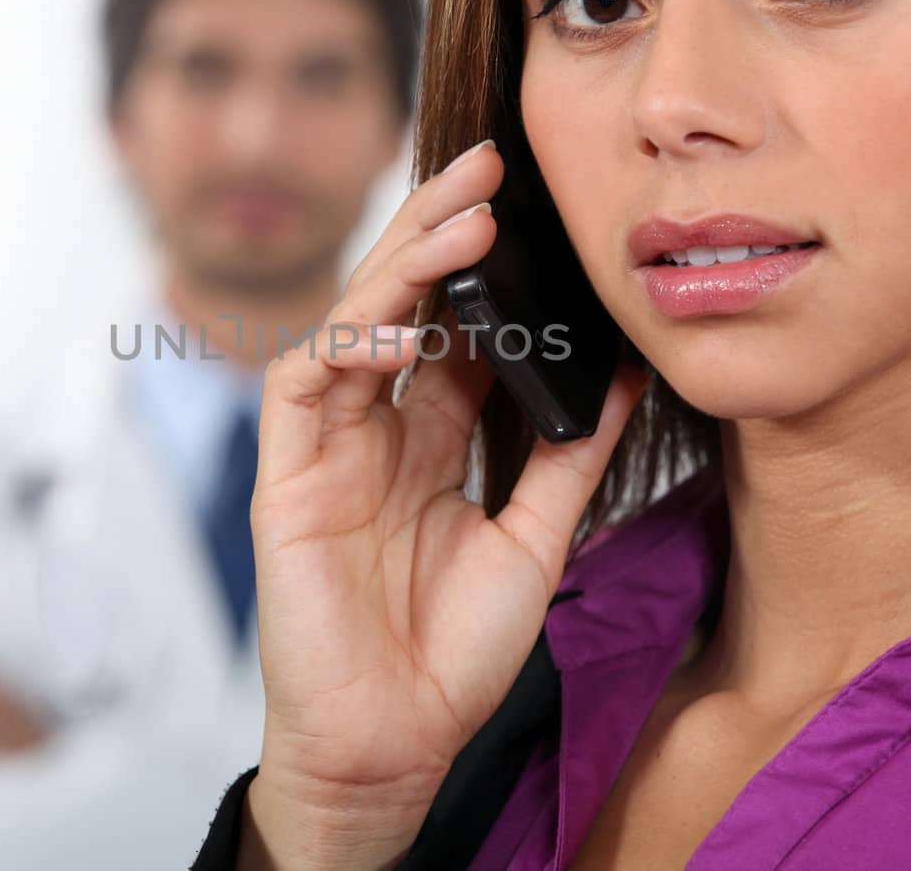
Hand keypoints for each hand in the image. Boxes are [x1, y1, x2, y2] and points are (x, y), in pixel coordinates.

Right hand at [241, 140, 647, 868]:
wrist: (393, 743)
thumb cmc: (452, 653)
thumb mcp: (533, 541)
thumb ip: (568, 458)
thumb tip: (625, 377)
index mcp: (430, 440)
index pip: (454, 330)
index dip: (487, 270)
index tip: (535, 209)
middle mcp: (377, 430)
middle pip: (400, 306)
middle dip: (438, 232)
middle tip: (488, 167)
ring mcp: (327, 449)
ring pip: (350, 326)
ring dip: (399, 270)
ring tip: (461, 221)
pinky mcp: (285, 479)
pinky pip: (301, 389)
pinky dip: (343, 348)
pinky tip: (394, 330)